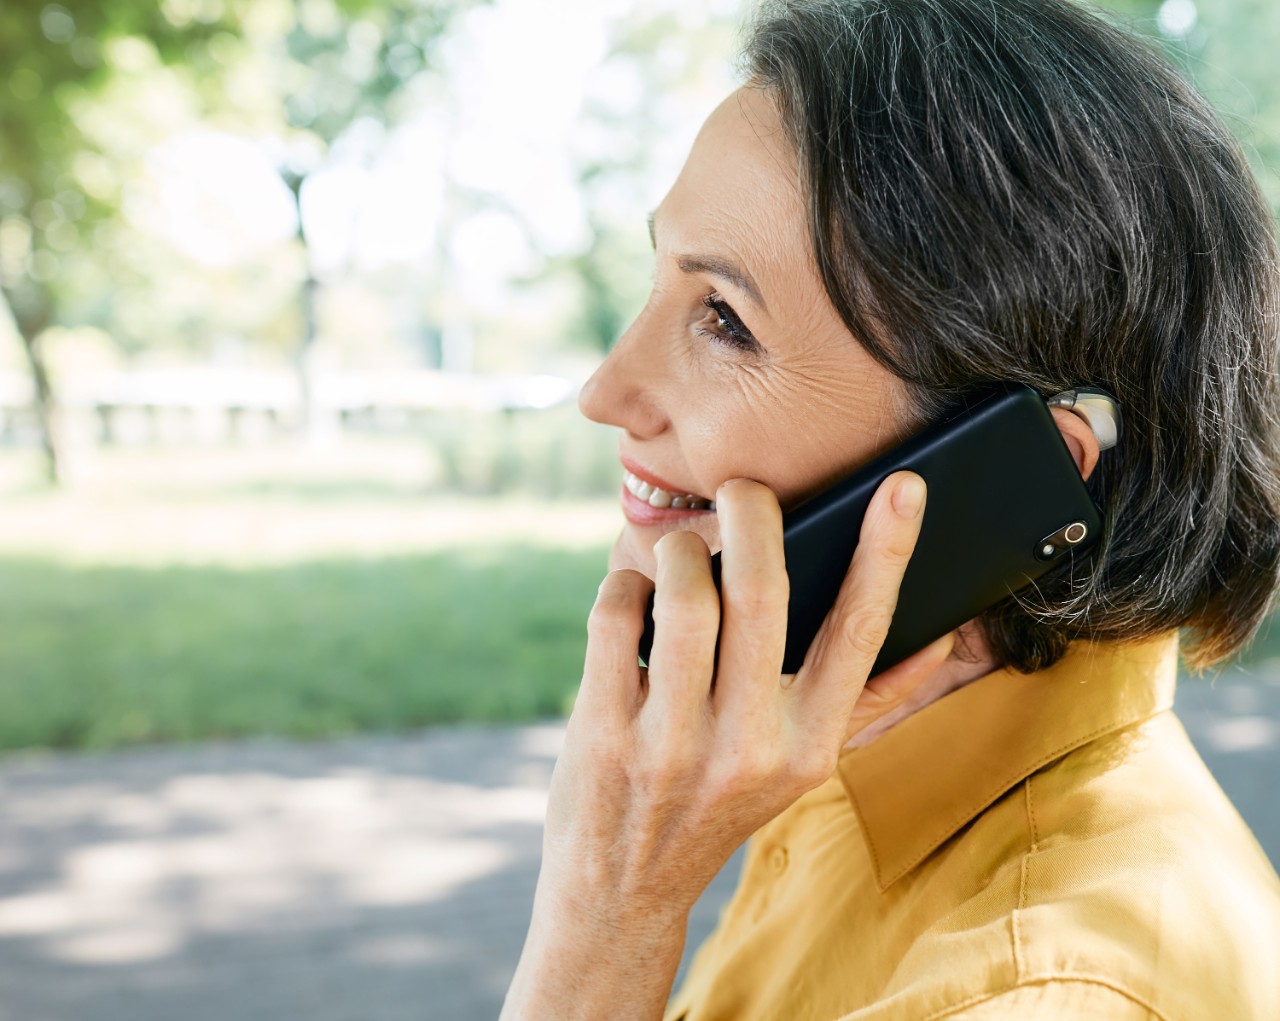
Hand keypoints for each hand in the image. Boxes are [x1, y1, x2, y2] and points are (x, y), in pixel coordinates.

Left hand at [501, 471, 949, 1020]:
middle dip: (751, 514)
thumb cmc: (716, 805)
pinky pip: (617, 614)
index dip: (887, 553)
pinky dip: (623, 583)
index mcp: (809, 748)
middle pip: (762, 591)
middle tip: (741, 489)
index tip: (904, 485)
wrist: (621, 891)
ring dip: (677, 548)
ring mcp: (672, 744)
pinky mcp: (604, 733)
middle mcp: (749, 749)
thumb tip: (944, 639)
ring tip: (679, 552)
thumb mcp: (799, 770)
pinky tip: (631, 594)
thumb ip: (863, 703)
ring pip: (684, 594)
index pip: (861, 634)